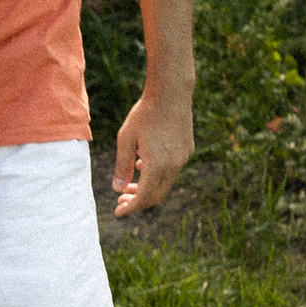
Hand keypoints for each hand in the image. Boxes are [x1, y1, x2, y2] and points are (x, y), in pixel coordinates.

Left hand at [111, 90, 194, 219]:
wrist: (171, 93)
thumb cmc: (144, 114)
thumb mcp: (126, 139)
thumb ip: (121, 166)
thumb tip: (118, 189)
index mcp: (157, 165)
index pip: (143, 197)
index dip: (130, 208)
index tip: (118, 212)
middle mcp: (173, 165)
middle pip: (156, 196)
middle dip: (138, 202)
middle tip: (122, 199)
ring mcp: (183, 158)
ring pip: (165, 183)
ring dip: (148, 187)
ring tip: (130, 182)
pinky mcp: (187, 150)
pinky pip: (172, 170)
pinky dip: (157, 174)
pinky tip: (144, 163)